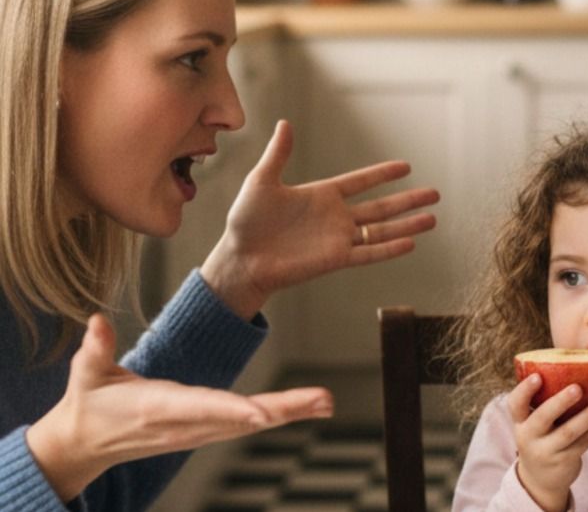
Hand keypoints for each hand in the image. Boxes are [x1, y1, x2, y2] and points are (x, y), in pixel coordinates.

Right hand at [25, 314, 332, 502]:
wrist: (85, 444)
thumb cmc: (89, 403)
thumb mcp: (86, 375)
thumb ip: (95, 349)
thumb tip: (96, 321)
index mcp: (158, 407)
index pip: (200, 407)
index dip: (232, 410)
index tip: (261, 414)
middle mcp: (185, 423)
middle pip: (241, 418)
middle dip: (283, 410)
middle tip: (322, 401)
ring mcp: (197, 431)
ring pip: (250, 422)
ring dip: (290, 411)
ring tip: (326, 401)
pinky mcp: (204, 430)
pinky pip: (246, 423)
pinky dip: (279, 414)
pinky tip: (308, 407)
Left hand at [201, 119, 438, 318]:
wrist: (241, 258)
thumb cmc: (247, 221)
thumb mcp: (261, 181)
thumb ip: (278, 155)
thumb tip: (284, 123)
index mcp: (322, 196)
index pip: (360, 182)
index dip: (382, 174)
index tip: (406, 167)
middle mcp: (336, 217)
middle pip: (381, 207)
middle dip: (408, 200)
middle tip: (434, 193)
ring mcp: (338, 239)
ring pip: (381, 230)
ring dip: (407, 224)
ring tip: (433, 218)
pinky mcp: (335, 259)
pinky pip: (368, 253)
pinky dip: (389, 249)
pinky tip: (410, 243)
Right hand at [509, 373, 587, 511]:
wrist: (540, 479)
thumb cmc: (542, 435)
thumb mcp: (535, 422)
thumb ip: (545, 400)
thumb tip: (576, 362)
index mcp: (521, 420)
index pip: (515, 404)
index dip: (524, 390)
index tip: (537, 376)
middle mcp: (529, 436)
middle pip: (542, 418)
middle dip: (560, 402)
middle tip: (577, 388)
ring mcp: (546, 450)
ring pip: (568, 432)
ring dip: (587, 416)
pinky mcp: (564, 461)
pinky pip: (584, 443)